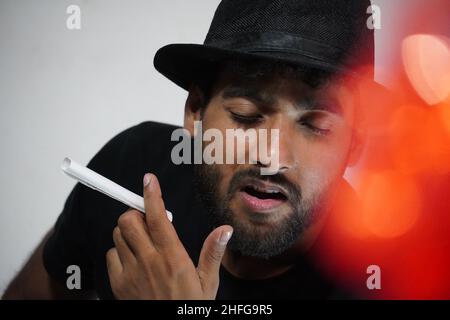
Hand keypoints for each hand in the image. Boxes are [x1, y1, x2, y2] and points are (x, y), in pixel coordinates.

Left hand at [106, 173, 232, 298]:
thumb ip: (213, 252)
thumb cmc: (189, 307)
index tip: (149, 180)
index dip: (152, 194)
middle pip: (129, 220)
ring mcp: (130, 272)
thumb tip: (224, 230)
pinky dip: (118, 251)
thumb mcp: (208, 282)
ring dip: (128, 232)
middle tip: (147, 220)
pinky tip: (133, 260)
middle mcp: (149, 261)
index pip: (158, 217)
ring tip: (142, 242)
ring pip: (117, 235)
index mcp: (173, 257)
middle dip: (136, 213)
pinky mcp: (118, 283)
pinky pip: (110, 255)